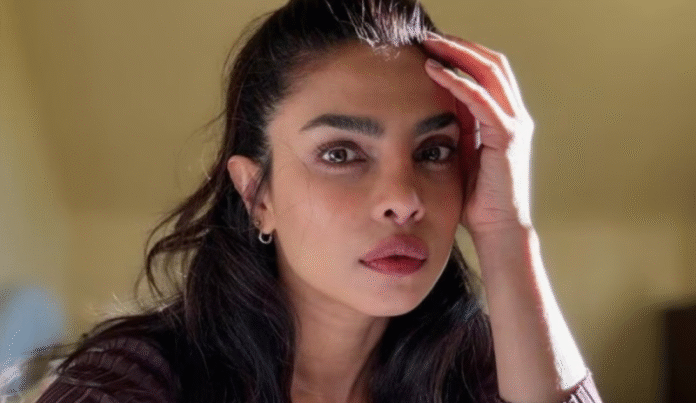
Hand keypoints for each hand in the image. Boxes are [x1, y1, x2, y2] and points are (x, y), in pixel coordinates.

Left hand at [422, 32, 534, 235]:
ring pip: (491, 72)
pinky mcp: (508, 138)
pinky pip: (482, 101)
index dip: (462, 55)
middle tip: (428, 37)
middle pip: (492, 63)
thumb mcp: (464, 153)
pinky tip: (435, 72)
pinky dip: (458, 83)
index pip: (487, 72)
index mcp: (506, 119)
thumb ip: (460, 128)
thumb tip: (441, 104)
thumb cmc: (478, 199)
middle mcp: (516, 116)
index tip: (431, 47)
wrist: (497, 230)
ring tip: (429, 45)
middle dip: (460, 46)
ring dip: (458, 55)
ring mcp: (516, 125)